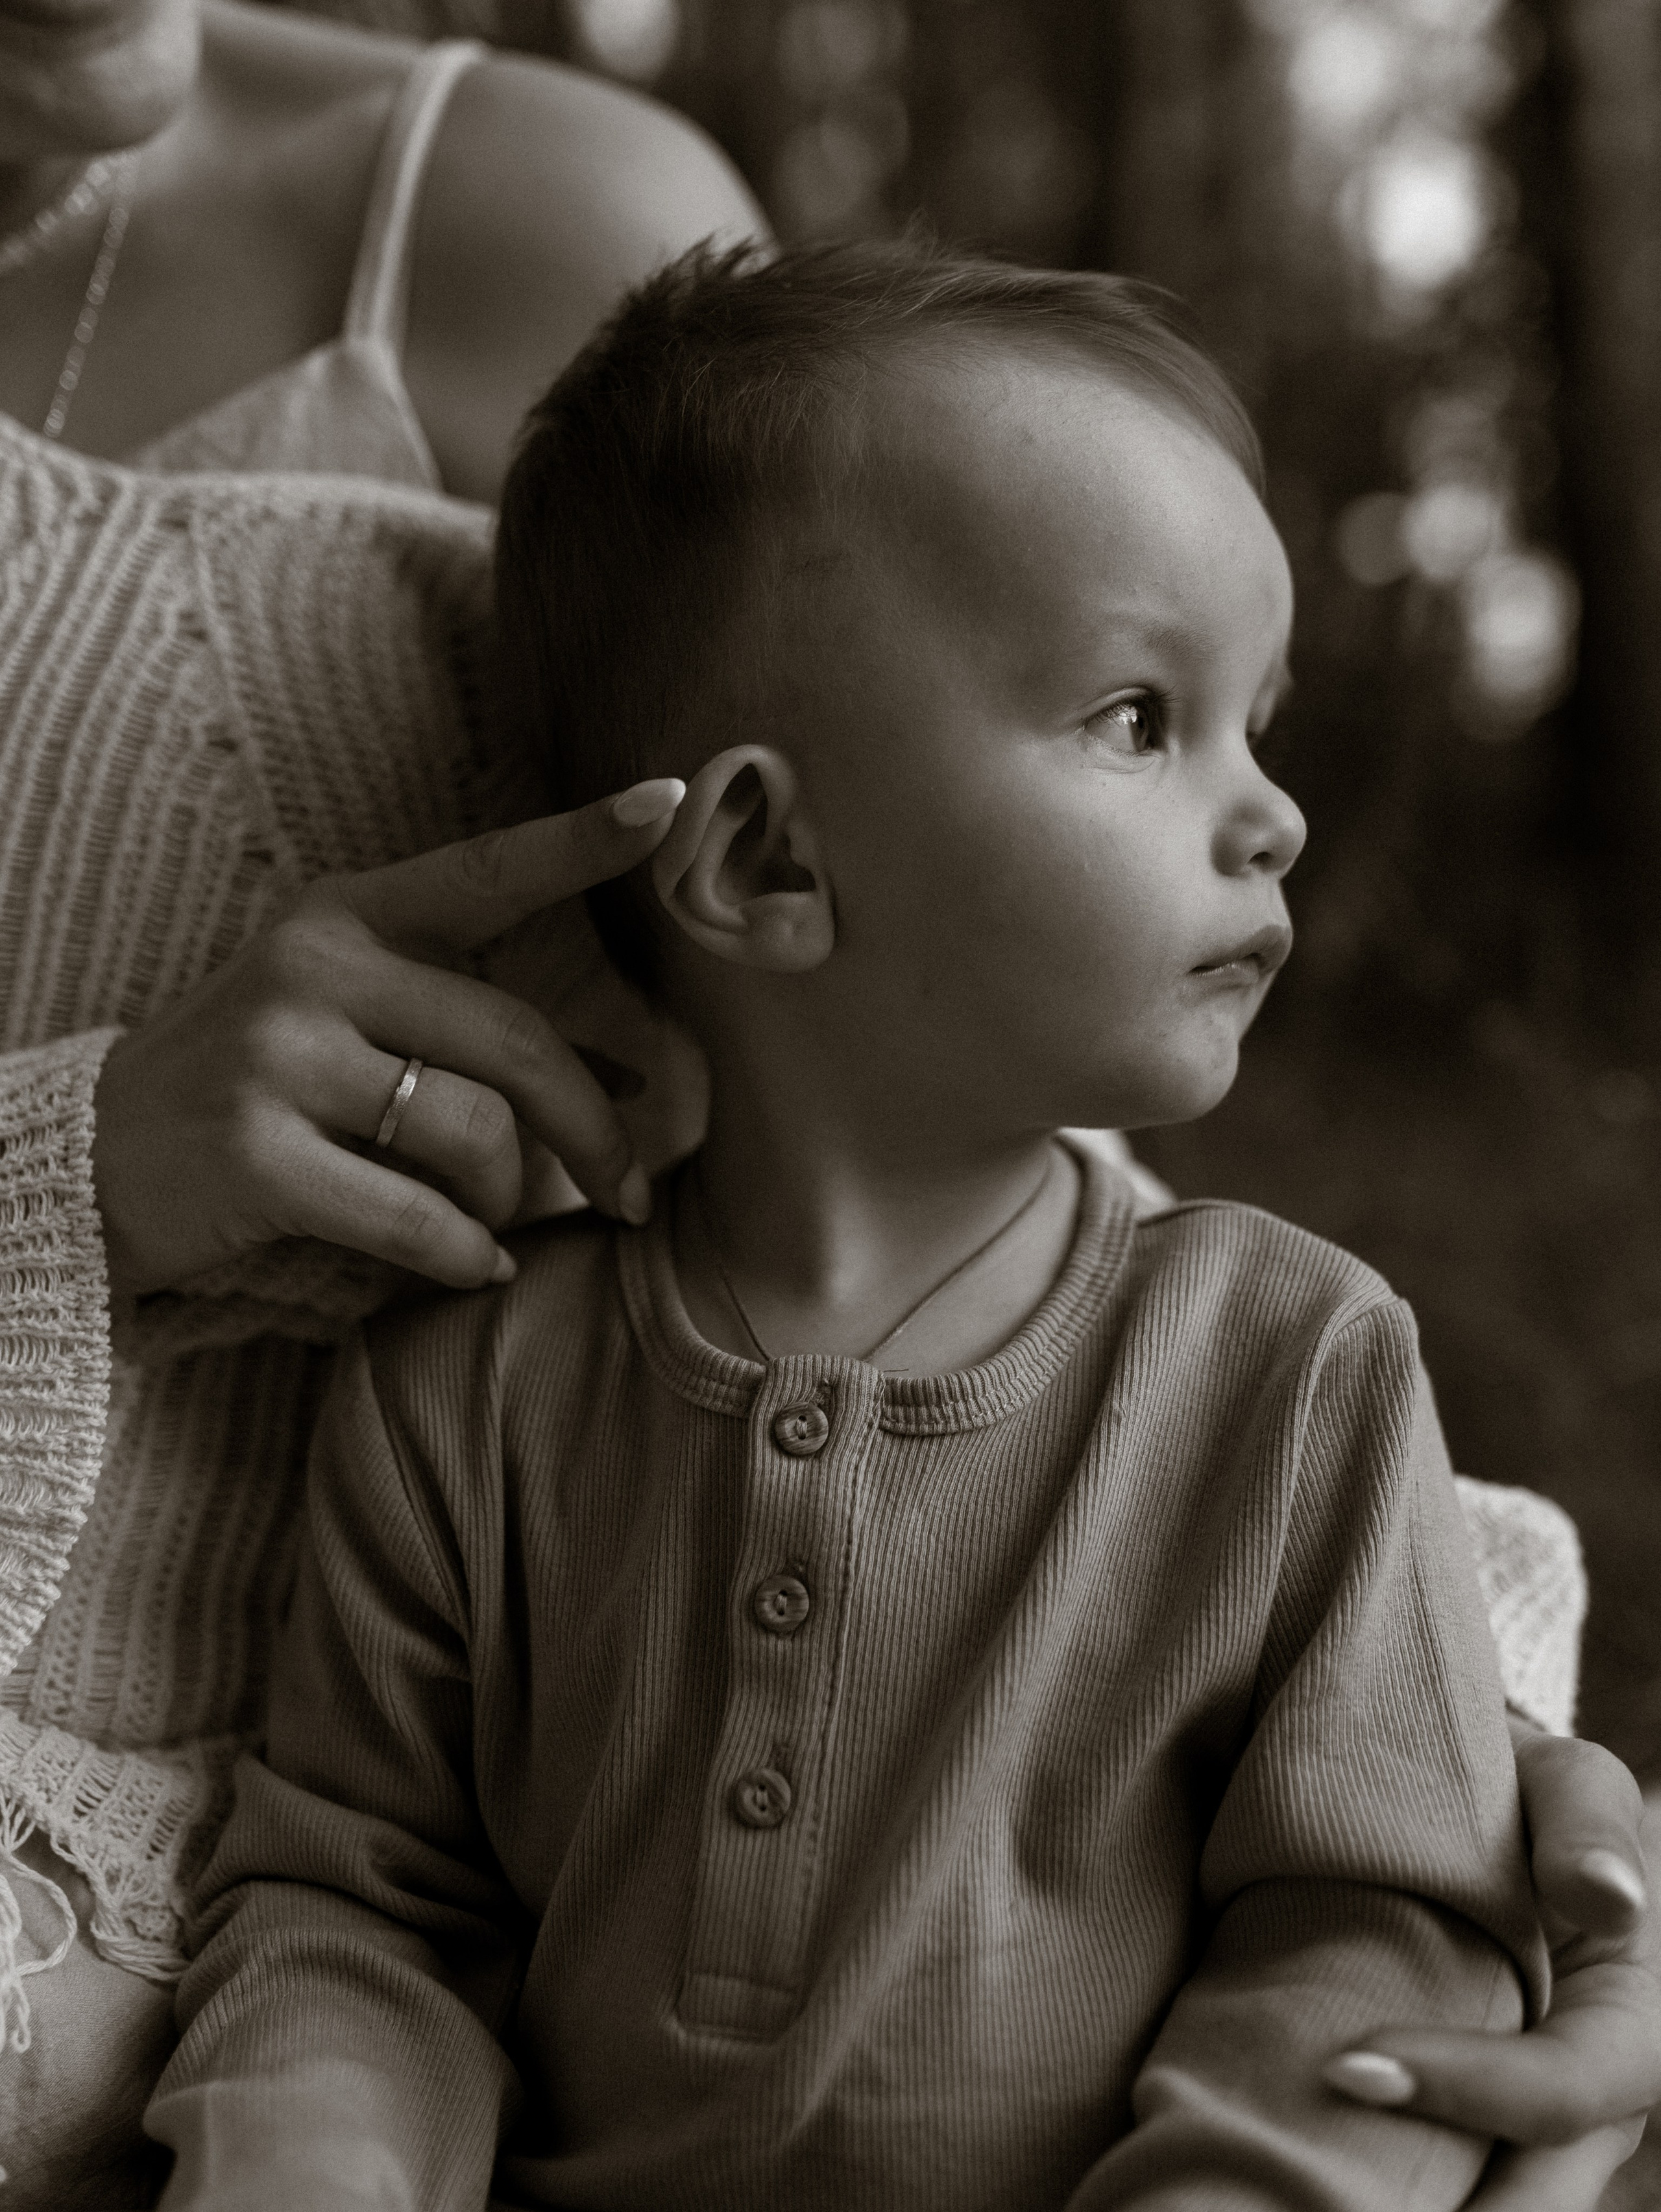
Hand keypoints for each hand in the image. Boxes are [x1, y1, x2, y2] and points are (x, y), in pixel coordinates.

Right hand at [92, 780, 684, 1296]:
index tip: (666, 804)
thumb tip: (631, 1081)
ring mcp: (280, 1059)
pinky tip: (475, 1268)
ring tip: (497, 1223)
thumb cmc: (253, 1087)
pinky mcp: (256, 1155)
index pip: (485, 871)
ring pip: (476, 1130)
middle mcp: (316, 970)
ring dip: (513, 1197)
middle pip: (516, 1040)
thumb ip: (471, 1035)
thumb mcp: (346, 1024)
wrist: (88, 1155)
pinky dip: (465, 1254)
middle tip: (630, 1188)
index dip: (579, 841)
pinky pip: (415, 1215)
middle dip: (594, 1128)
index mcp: (348, 917)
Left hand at [1324, 1727, 1660, 2209]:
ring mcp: (1530, 2138)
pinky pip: (1438, 2191)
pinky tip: (1295, 2193)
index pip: (1559, 2093)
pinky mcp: (1471, 2142)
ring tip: (1291, 2206)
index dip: (1464, 2089)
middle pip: (1526, 2200)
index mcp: (1630, 2030)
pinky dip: (1381, 2199)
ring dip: (1400, 2211)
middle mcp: (1594, 2111)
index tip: (1345, 2066)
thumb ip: (1587, 1820)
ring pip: (1481, 2205)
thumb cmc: (1536, 1799)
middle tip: (1309, 2205)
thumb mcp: (1569, 1782)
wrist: (1502, 1822)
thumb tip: (1607, 1897)